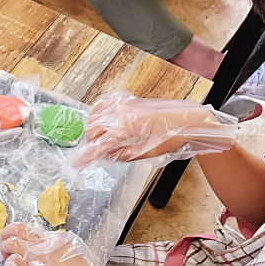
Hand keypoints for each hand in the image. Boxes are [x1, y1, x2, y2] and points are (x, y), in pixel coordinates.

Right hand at [75, 91, 236, 164]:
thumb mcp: (146, 152)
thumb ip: (123, 154)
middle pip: (93, 129)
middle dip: (94, 142)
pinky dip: (102, 114)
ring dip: (97, 129)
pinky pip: (106, 105)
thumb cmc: (172, 135)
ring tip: (108, 139)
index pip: (99, 145)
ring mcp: (124, 104)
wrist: (189, 119)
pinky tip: (109, 123)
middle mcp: (121, 113)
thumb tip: (109, 155)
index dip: (86, 157)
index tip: (75, 164)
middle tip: (104, 152)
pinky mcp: (129, 101)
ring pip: (96, 116)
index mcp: (125, 128)